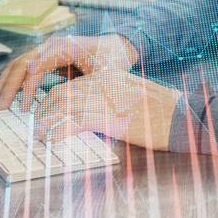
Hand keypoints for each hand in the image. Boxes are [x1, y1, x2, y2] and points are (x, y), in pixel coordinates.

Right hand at [0, 34, 138, 111]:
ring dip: (4, 82)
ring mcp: (47, 48)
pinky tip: (2, 90)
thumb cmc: (113, 62)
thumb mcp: (102, 78)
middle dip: (7, 86)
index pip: (35, 68)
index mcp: (63, 46)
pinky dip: (13, 79)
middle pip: (21, 63)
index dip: (26, 89)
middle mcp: (51, 44)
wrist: (119, 46)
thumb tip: (60, 109)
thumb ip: (81, 91)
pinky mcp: (46, 54)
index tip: (23, 110)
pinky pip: (25, 66)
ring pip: (19, 64)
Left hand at [34, 69, 180, 150]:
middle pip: (62, 93)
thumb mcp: (132, 98)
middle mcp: (103, 84)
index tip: (44, 111)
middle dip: (44, 110)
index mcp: (108, 78)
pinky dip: (59, 131)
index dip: (53, 99)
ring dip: (45, 121)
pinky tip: (51, 140)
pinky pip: (75, 122)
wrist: (181, 116)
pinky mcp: (109, 117)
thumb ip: (111, 101)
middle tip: (36, 124)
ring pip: (63, 106)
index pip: (71, 85)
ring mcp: (105, 99)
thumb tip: (92, 116)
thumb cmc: (161, 111)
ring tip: (38, 134)